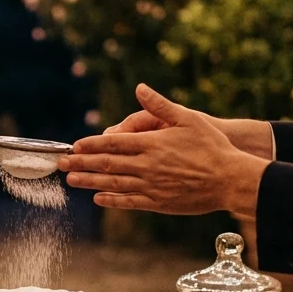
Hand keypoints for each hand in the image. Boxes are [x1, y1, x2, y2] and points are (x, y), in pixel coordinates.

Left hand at [57, 84, 270, 216]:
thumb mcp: (188, 118)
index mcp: (151, 143)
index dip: (91, 145)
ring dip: (89, 182)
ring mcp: (151, 186)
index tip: (74, 146)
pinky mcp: (159, 203)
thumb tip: (139, 88)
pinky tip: (98, 198)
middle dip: (81, 164)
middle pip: (107, 164)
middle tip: (60, 164)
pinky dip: (112, 200)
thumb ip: (159, 105)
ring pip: (113, 184)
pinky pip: (130, 202)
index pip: (113, 143)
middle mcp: (147, 165)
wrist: (231, 178)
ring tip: (71, 181)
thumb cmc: (212, 146)